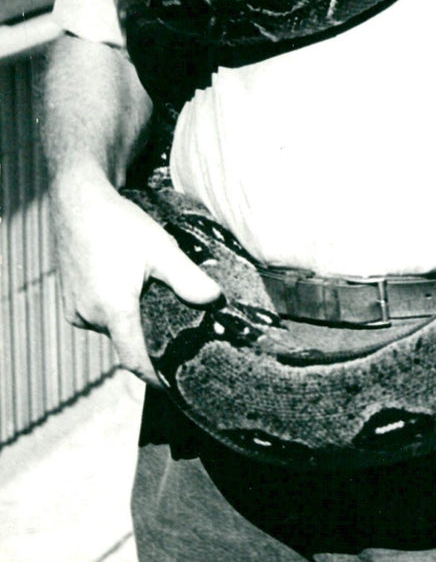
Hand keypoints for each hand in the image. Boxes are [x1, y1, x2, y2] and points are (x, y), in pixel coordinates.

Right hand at [49, 167, 221, 385]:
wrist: (78, 203)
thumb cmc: (119, 224)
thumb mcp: (161, 249)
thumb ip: (188, 279)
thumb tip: (214, 300)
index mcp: (114, 309)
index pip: (135, 360)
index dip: (155, 376)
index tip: (174, 383)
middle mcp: (90, 316)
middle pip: (126, 340)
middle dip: (148, 334)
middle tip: (171, 319)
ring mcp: (76, 310)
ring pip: (112, 327)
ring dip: (130, 317)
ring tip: (146, 289)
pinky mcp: (70, 301)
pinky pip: (98, 316)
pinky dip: (114, 308)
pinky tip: (125, 282)